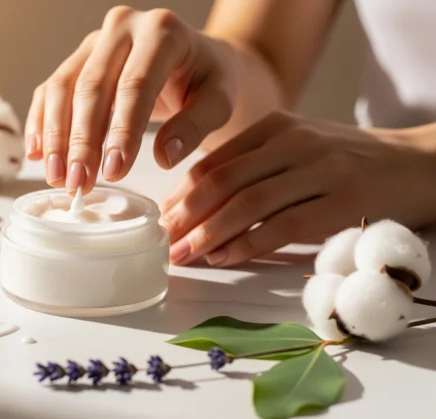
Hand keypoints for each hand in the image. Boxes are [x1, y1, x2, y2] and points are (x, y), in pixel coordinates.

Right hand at [25, 6, 235, 193]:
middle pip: (92, 87)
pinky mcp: (77, 59)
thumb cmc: (210, 81)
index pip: (135, 85)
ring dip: (56, 137)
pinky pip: (50, 89)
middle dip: (82, 142)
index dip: (121, 131)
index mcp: (162, 31)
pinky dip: (41, 123)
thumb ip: (196, 125)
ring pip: (62, 88)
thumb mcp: (221, 101)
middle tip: (78, 184)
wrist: (199, 61)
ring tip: (59, 178)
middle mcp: (122, 27)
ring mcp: (95, 42)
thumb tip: (164, 156)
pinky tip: (38, 155)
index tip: (114, 172)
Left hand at [161, 111, 435, 266]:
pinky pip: (282, 227)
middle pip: (224, 182)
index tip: (162, 218)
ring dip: (209, 234)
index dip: (182, 193)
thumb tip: (197, 200)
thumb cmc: (347, 160)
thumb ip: (253, 164)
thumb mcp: (297, 147)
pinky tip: (225, 257)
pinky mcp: (342, 202)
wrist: (417, 164)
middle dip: (187, 216)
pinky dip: (247, 245)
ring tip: (185, 255)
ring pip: (248, 205)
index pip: (215, 161)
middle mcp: (294, 143)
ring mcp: (320, 171)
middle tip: (165, 241)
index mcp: (276, 127)